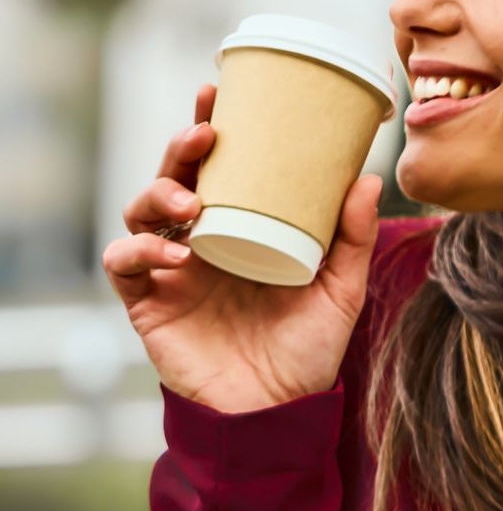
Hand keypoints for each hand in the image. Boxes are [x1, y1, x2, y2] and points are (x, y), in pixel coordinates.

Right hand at [102, 83, 383, 412]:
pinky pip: (124, 265)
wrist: (276, 415)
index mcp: (239, 226)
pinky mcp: (149, 305)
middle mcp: (200, 241)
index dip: (209, 128)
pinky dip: (139, 251)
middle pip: (174, 176)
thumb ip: (352, 238)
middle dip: (181, 147)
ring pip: (140, 210)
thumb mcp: (340, 290)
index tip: (217, 95)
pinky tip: (173, 255)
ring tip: (192, 204)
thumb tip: (369, 177)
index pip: (218, 167)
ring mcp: (171, 271)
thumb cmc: (307, 351)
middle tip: (204, 134)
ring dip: (158, 194)